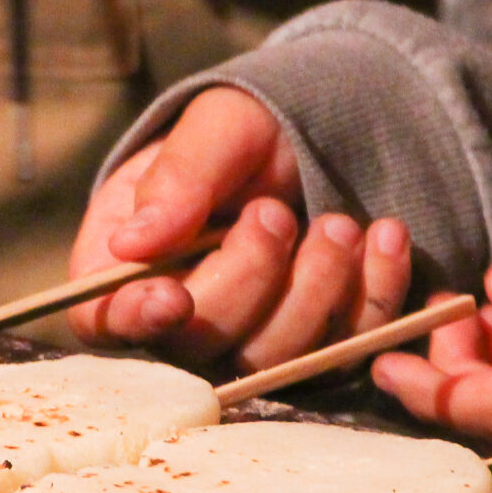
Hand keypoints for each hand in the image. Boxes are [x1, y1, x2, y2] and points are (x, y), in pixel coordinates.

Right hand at [70, 86, 409, 369]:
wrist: (319, 140)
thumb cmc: (246, 131)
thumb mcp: (214, 131)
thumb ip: (177, 180)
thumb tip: (129, 245)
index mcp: (125, 265)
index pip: (105, 318)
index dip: (137, 319)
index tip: (175, 298)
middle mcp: (177, 319)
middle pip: (198, 349)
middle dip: (250, 281)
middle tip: (276, 213)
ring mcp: (247, 345)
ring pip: (275, 361)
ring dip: (316, 289)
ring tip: (341, 224)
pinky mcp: (314, 352)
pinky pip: (345, 353)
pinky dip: (374, 295)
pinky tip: (386, 238)